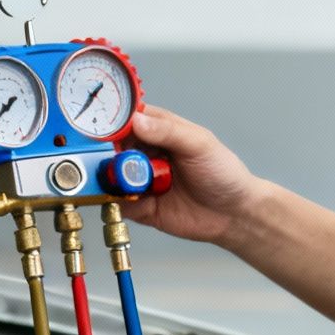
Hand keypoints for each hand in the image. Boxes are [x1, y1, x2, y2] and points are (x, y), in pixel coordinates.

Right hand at [120, 106, 260, 244]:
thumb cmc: (223, 172)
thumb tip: (137, 121)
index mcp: (160, 131)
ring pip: (112, 176)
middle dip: (106, 153)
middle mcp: (146, 154)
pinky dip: (115, 201)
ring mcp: (141, 181)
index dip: (113, 122)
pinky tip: (123, 198)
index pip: (128, 120)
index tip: (100, 127)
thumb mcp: (199, 145)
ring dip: (108, 178)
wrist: (234, 214)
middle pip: (114, 149)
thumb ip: (168, 131)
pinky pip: (118, 202)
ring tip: (115, 179)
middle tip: (107, 158)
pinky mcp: (140, 207)